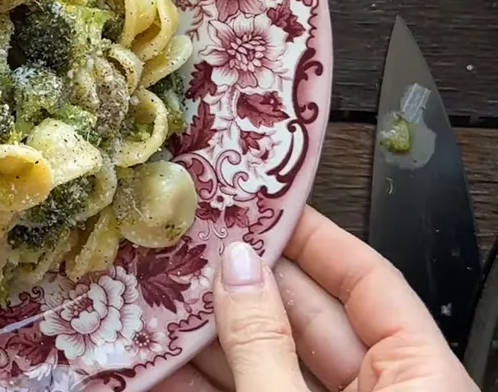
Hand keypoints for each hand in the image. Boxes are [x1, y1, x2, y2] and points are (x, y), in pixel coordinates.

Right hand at [157, 206, 477, 391]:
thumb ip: (264, 343)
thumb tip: (237, 268)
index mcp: (422, 380)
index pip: (370, 282)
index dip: (314, 237)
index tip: (261, 205)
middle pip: (309, 320)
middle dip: (243, 285)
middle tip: (189, 246)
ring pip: (269, 363)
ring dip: (209, 336)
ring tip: (156, 297)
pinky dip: (201, 382)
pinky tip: (158, 362)